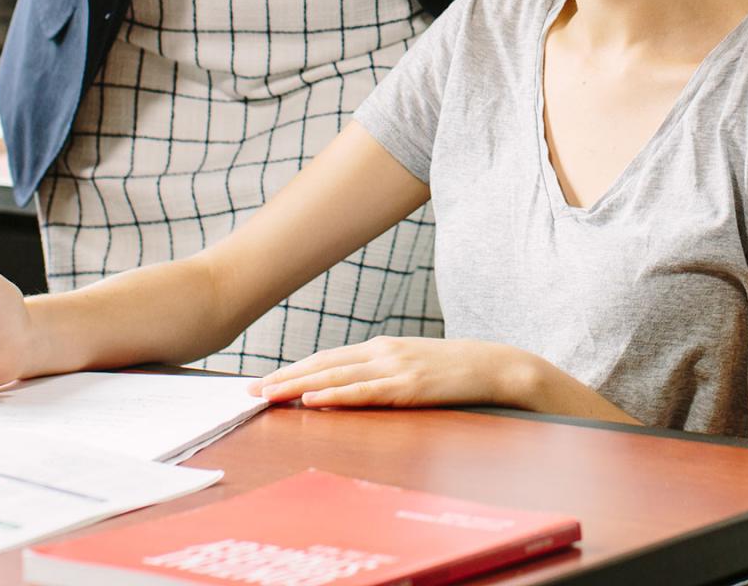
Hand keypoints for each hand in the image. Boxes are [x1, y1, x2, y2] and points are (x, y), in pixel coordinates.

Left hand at [255, 336, 536, 409]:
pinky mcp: (408, 386)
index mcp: (381, 348)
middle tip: (252, 390)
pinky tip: (313, 400)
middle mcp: (381, 352)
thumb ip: (385, 376)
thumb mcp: (414, 368)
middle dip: (285, 377)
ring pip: (335, 376)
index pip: (328, 358)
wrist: (494, 365)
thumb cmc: (454, 372)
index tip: (267, 380)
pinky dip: (335, 395)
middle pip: (323, 364)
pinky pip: (364, 392)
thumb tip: (354, 391)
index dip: (295, 369)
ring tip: (269, 395)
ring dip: (298, 386)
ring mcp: (394, 367)